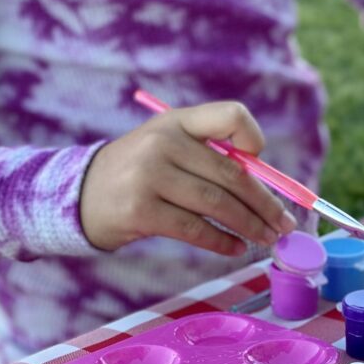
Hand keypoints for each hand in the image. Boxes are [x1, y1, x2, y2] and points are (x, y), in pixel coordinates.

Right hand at [81, 101, 296, 255]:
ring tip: (266, 239)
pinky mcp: (142, 211)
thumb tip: (268, 190)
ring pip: (217, 203)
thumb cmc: (140, 175)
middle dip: (264, 203)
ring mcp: (149, 176)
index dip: (254, 138)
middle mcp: (163, 142)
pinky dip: (222, 242)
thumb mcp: (168, 149)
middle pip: (232, 173)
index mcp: (177, 121)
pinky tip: (236, 247)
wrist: (78, 196)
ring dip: (249, 225)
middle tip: (284, 224)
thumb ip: (211, 158)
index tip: (263, 166)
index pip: (230, 115)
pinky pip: (195, 229)